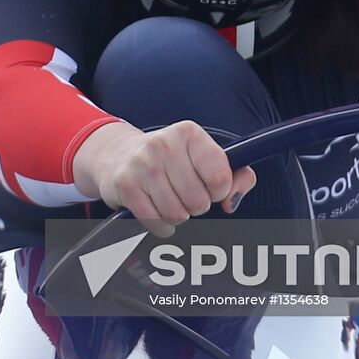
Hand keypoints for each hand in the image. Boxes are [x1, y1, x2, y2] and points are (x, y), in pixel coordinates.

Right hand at [72, 120, 255, 235]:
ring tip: (172, 200)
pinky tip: (158, 210)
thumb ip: (237, 176)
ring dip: (178, 215)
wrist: (121, 155)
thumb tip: (232, 201)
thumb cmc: (173, 160)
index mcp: (190, 133)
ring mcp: (143, 164)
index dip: (220, 190)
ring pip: (177, 214)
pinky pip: (155, 222)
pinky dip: (161, 225)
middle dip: (197, 205)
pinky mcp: (126, 185)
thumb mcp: (206, 157)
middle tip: (187, 194)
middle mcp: (165, 144)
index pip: (219, 176)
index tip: (212, 187)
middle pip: (198, 201)